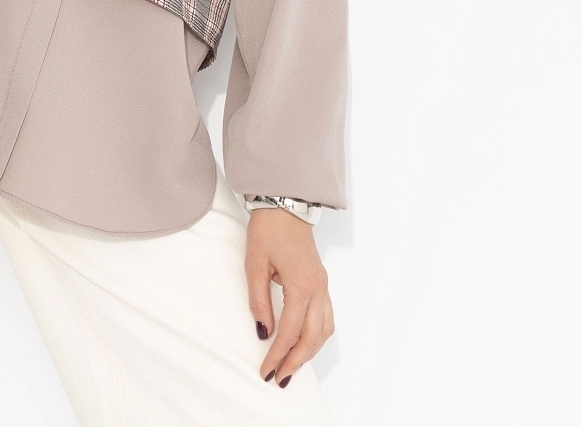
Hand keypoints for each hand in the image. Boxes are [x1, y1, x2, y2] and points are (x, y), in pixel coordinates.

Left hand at [245, 207, 333, 386]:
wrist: (285, 203)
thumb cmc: (268, 230)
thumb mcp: (254, 264)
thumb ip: (258, 300)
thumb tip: (263, 332)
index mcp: (301, 285)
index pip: (289, 331)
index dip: (277, 355)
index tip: (265, 371)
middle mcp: (318, 289)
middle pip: (312, 338)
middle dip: (295, 362)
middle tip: (279, 378)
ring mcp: (323, 285)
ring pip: (324, 331)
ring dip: (309, 352)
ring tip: (291, 367)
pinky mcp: (322, 282)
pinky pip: (326, 318)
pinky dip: (317, 337)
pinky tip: (304, 343)